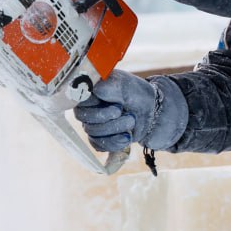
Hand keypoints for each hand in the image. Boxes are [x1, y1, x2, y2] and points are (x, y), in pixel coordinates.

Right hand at [73, 70, 187, 151]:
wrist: (150, 109)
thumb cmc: (134, 92)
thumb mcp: (124, 84)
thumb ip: (108, 86)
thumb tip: (94, 89)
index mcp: (89, 92)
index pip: (79, 102)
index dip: (95, 105)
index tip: (113, 102)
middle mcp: (87, 109)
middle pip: (85, 120)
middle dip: (106, 117)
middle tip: (121, 110)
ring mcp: (93, 125)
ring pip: (93, 133)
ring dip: (115, 127)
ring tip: (131, 119)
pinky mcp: (100, 139)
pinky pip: (100, 146)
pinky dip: (115, 142)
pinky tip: (127, 136)